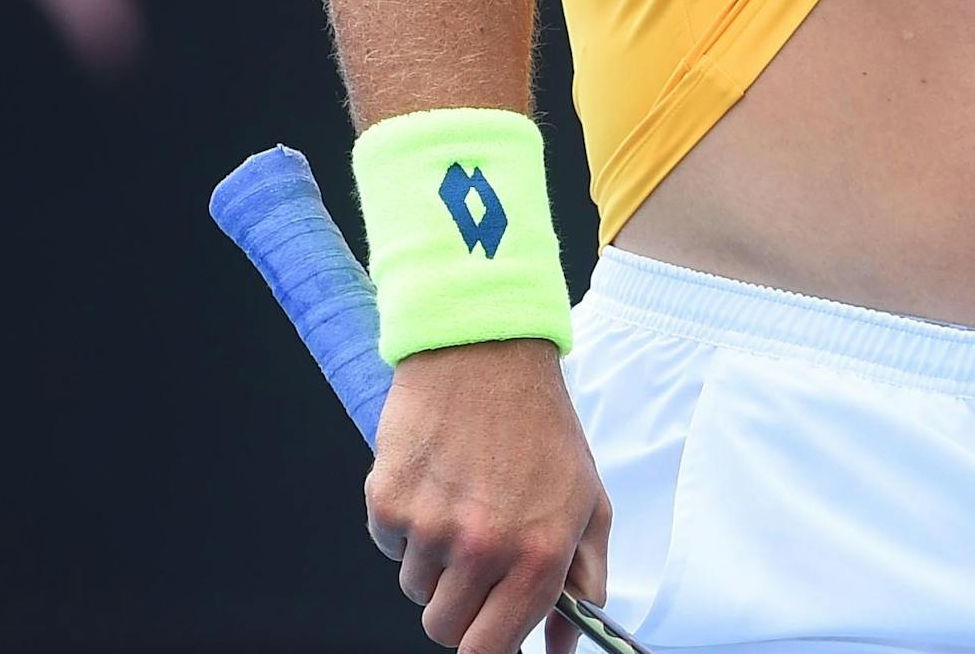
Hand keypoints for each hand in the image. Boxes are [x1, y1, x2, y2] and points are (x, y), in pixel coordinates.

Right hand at [367, 338, 610, 653]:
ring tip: (459, 503)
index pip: (491, 649)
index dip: (487, 645)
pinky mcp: (387, 500)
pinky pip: (388, 547)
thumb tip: (562, 647)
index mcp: (540, 554)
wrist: (486, 350)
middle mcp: (484, 547)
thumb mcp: (587, 502)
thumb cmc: (540, 425)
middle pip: (444, 629)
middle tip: (473, 561)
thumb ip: (583, 581)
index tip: (488, 630)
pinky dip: (405, 526)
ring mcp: (430, 525)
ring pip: (414, 588)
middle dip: (456, 607)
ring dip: (432, 561)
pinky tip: (434, 482)